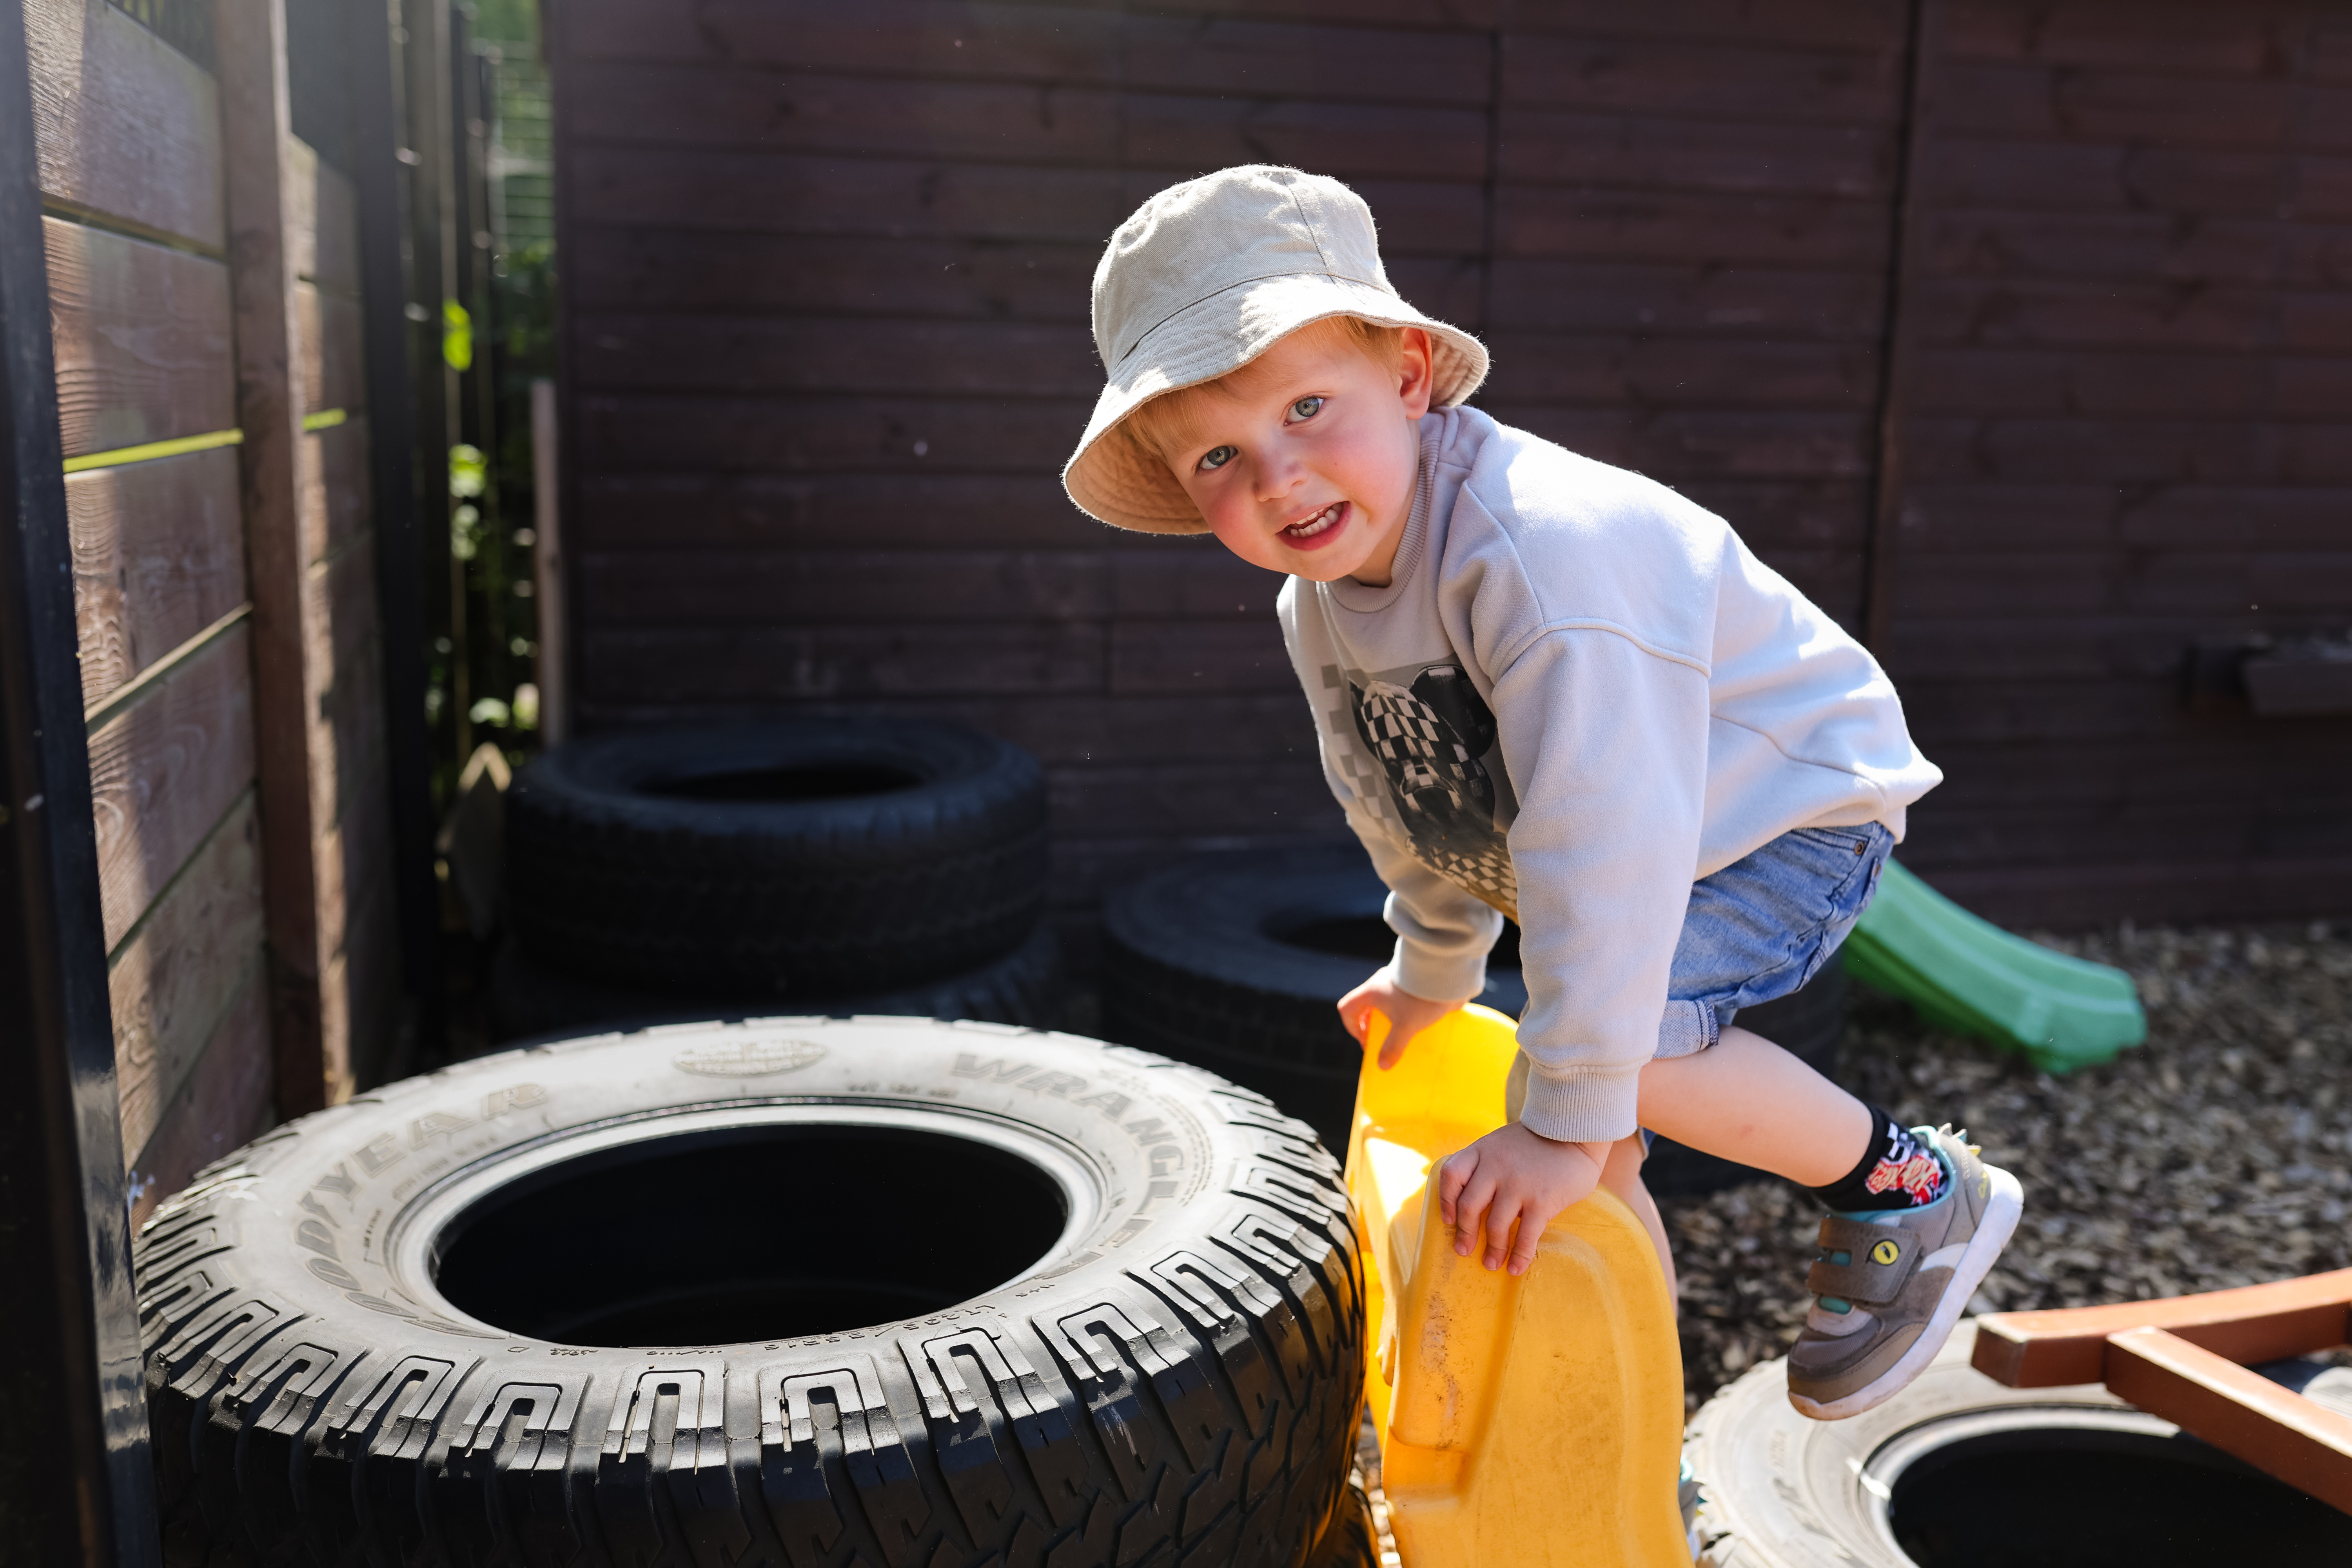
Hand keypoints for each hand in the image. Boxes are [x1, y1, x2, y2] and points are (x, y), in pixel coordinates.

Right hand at [1337, 971, 1470, 1068]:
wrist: (1447, 975)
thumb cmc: (1419, 998)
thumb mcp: (1405, 1026)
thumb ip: (1392, 1047)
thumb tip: (1382, 1066)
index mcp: (1371, 991)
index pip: (1347, 1008)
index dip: (1352, 1027)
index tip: (1367, 1040)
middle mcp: (1381, 985)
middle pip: (1365, 1007)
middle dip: (1371, 1026)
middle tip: (1382, 1040)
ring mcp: (1397, 985)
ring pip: (1384, 1005)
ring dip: (1389, 1021)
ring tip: (1402, 1034)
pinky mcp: (1413, 986)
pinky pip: (1402, 1003)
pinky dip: (1405, 1015)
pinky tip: (1417, 1024)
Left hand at [1435, 1123, 1608, 1274]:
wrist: (1575, 1134)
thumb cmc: (1536, 1143)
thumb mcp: (1501, 1143)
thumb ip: (1485, 1163)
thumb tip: (1469, 1199)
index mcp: (1483, 1150)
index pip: (1451, 1175)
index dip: (1445, 1200)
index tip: (1449, 1220)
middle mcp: (1496, 1166)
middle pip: (1469, 1206)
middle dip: (1465, 1233)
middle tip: (1463, 1250)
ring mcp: (1518, 1184)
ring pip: (1495, 1225)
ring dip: (1492, 1250)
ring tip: (1491, 1264)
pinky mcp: (1542, 1200)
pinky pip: (1525, 1236)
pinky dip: (1518, 1256)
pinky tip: (1516, 1268)